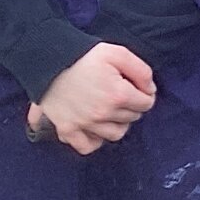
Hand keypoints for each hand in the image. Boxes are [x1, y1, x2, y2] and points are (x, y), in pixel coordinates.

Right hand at [28, 43, 156, 154]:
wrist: (50, 61)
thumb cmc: (85, 56)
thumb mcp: (119, 53)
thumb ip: (141, 71)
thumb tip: (150, 90)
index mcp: (118, 95)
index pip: (146, 104)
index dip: (145, 93)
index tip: (137, 87)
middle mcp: (103, 114)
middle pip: (132, 118)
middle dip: (132, 106)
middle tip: (122, 94)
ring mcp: (84, 124)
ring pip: (115, 134)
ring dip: (118, 123)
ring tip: (112, 111)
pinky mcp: (67, 129)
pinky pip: (87, 146)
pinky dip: (95, 140)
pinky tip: (97, 128)